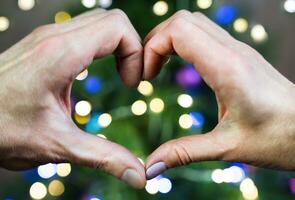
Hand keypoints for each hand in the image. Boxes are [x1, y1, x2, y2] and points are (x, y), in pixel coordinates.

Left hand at [0, 9, 145, 188]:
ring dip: (117, 46)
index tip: (132, 83)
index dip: (136, 53)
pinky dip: (102, 45)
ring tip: (120, 74)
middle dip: (131, 48)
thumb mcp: (58, 145)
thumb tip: (140, 175)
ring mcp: (46, 37)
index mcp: (60, 55)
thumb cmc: (2, 131)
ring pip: (99, 22)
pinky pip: (84, 31)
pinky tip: (96, 69)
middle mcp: (53, 37)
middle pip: (112, 20)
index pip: (116, 28)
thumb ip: (104, 157)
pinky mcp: (43, 43)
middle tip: (130, 79)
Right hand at [144, 10, 294, 178]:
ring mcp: (237, 49)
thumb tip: (149, 168)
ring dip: (168, 40)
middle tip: (147, 72)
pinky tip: (177, 66)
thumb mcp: (227, 148)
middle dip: (155, 41)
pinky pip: (203, 34)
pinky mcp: (238, 55)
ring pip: (193, 23)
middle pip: (182, 20)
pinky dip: (181, 44)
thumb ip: (184, 153)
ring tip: (157, 69)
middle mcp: (233, 50)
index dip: (152, 47)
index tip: (145, 77)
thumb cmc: (279, 138)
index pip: (179, 31)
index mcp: (227, 68)